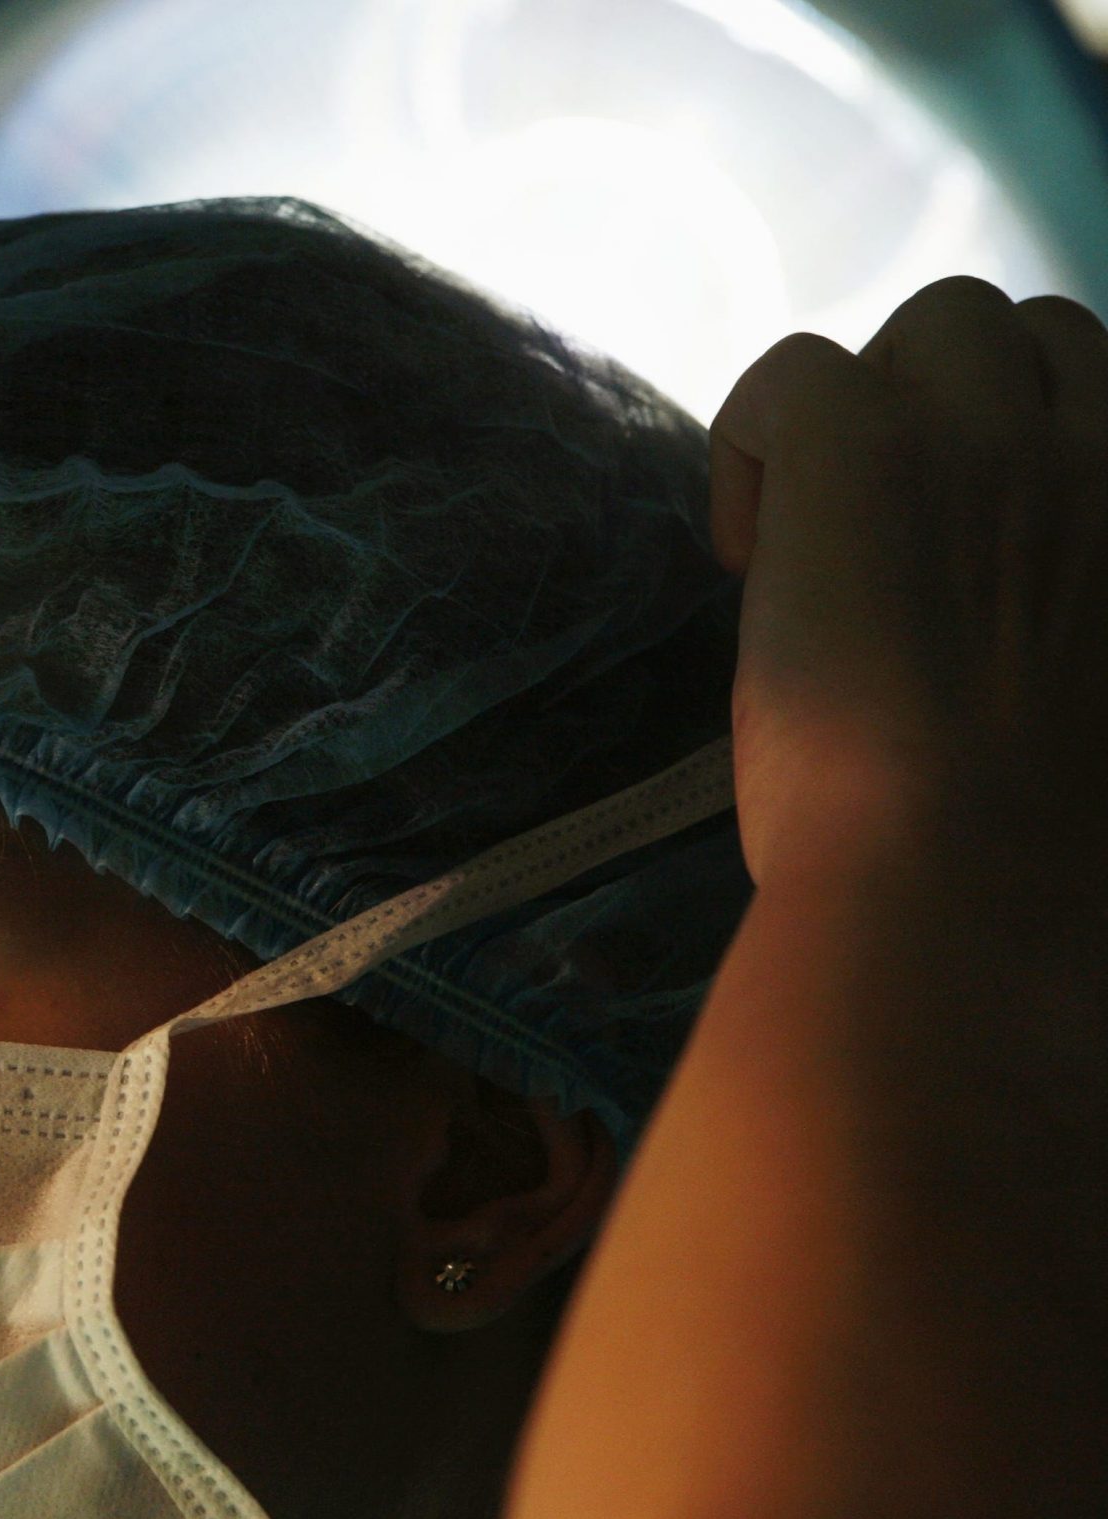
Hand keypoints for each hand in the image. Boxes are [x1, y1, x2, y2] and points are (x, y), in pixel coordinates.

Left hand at [711, 277, 1107, 890]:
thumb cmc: (1033, 867)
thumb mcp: (1091, 714)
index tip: (966, 552)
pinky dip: (752, 443)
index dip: (1032, 452)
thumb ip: (1072, 620)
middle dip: (957, 406)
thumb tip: (1004, 617)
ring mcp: (997, 437)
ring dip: (873, 407)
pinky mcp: (865, 445)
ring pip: (938, 323)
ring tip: (821, 536)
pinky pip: (793, 370)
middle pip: (1038, 335)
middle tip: (884, 532)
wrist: (959, 896)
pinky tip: (744, 554)